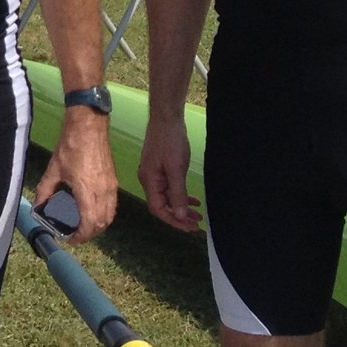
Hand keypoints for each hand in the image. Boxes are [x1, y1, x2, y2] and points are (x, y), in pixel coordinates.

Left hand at [37, 108, 118, 240]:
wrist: (89, 127)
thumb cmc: (71, 146)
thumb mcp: (53, 169)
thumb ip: (45, 190)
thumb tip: (38, 206)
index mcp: (87, 191)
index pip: (89, 224)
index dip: (81, 236)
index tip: (70, 239)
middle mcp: (103, 192)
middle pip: (102, 224)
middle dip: (89, 234)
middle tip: (75, 234)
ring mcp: (111, 187)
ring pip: (109, 216)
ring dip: (98, 225)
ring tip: (83, 226)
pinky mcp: (113, 181)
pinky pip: (112, 205)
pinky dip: (105, 214)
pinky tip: (93, 211)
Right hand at [137, 112, 202, 232]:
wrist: (167, 118)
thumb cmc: (170, 142)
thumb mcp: (176, 169)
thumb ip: (177, 193)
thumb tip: (179, 215)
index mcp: (149, 181)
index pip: (158, 209)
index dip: (173, 221)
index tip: (190, 227)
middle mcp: (149, 180)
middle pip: (162, 205)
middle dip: (179, 216)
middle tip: (197, 224)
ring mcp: (154, 174)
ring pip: (167, 197)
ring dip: (181, 207)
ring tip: (197, 215)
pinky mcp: (160, 168)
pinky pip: (170, 188)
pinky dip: (181, 195)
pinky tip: (193, 200)